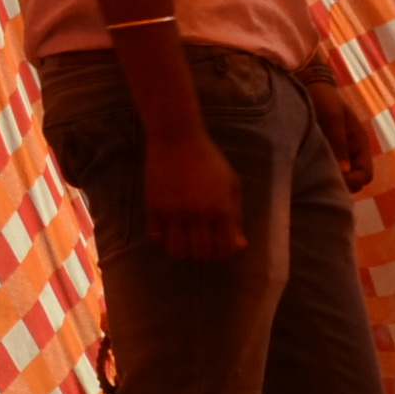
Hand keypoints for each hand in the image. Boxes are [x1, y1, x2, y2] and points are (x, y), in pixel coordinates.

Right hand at [140, 119, 244, 260]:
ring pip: (177, 251)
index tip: (219, 244)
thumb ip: (236, 217)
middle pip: (201, 254)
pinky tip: (168, 228)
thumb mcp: (231, 186)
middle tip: (201, 241)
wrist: (178, 139)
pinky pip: (157, 237)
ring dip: (183, 250)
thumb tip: (239, 245)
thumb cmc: (210, 161)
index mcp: (221, 208)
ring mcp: (174, 211)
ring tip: (184, 239)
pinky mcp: (154, 207)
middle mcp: (198, 213)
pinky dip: (163, 239)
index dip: (224, 252)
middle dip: (204, 253)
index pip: (225, 249)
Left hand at [301, 60, 377, 195]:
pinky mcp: (322, 156)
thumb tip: (344, 171)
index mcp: (359, 144)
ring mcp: (337, 156)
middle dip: (340, 185)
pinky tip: (304, 173)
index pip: (365, 175)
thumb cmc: (323, 98)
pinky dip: (318, 177)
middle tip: (317, 181)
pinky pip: (324, 174)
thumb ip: (338, 142)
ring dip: (328, 182)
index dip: (353, 181)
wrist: (307, 86)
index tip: (333, 179)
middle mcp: (351, 154)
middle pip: (353, 184)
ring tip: (310, 178)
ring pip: (338, 181)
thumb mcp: (332, 117)